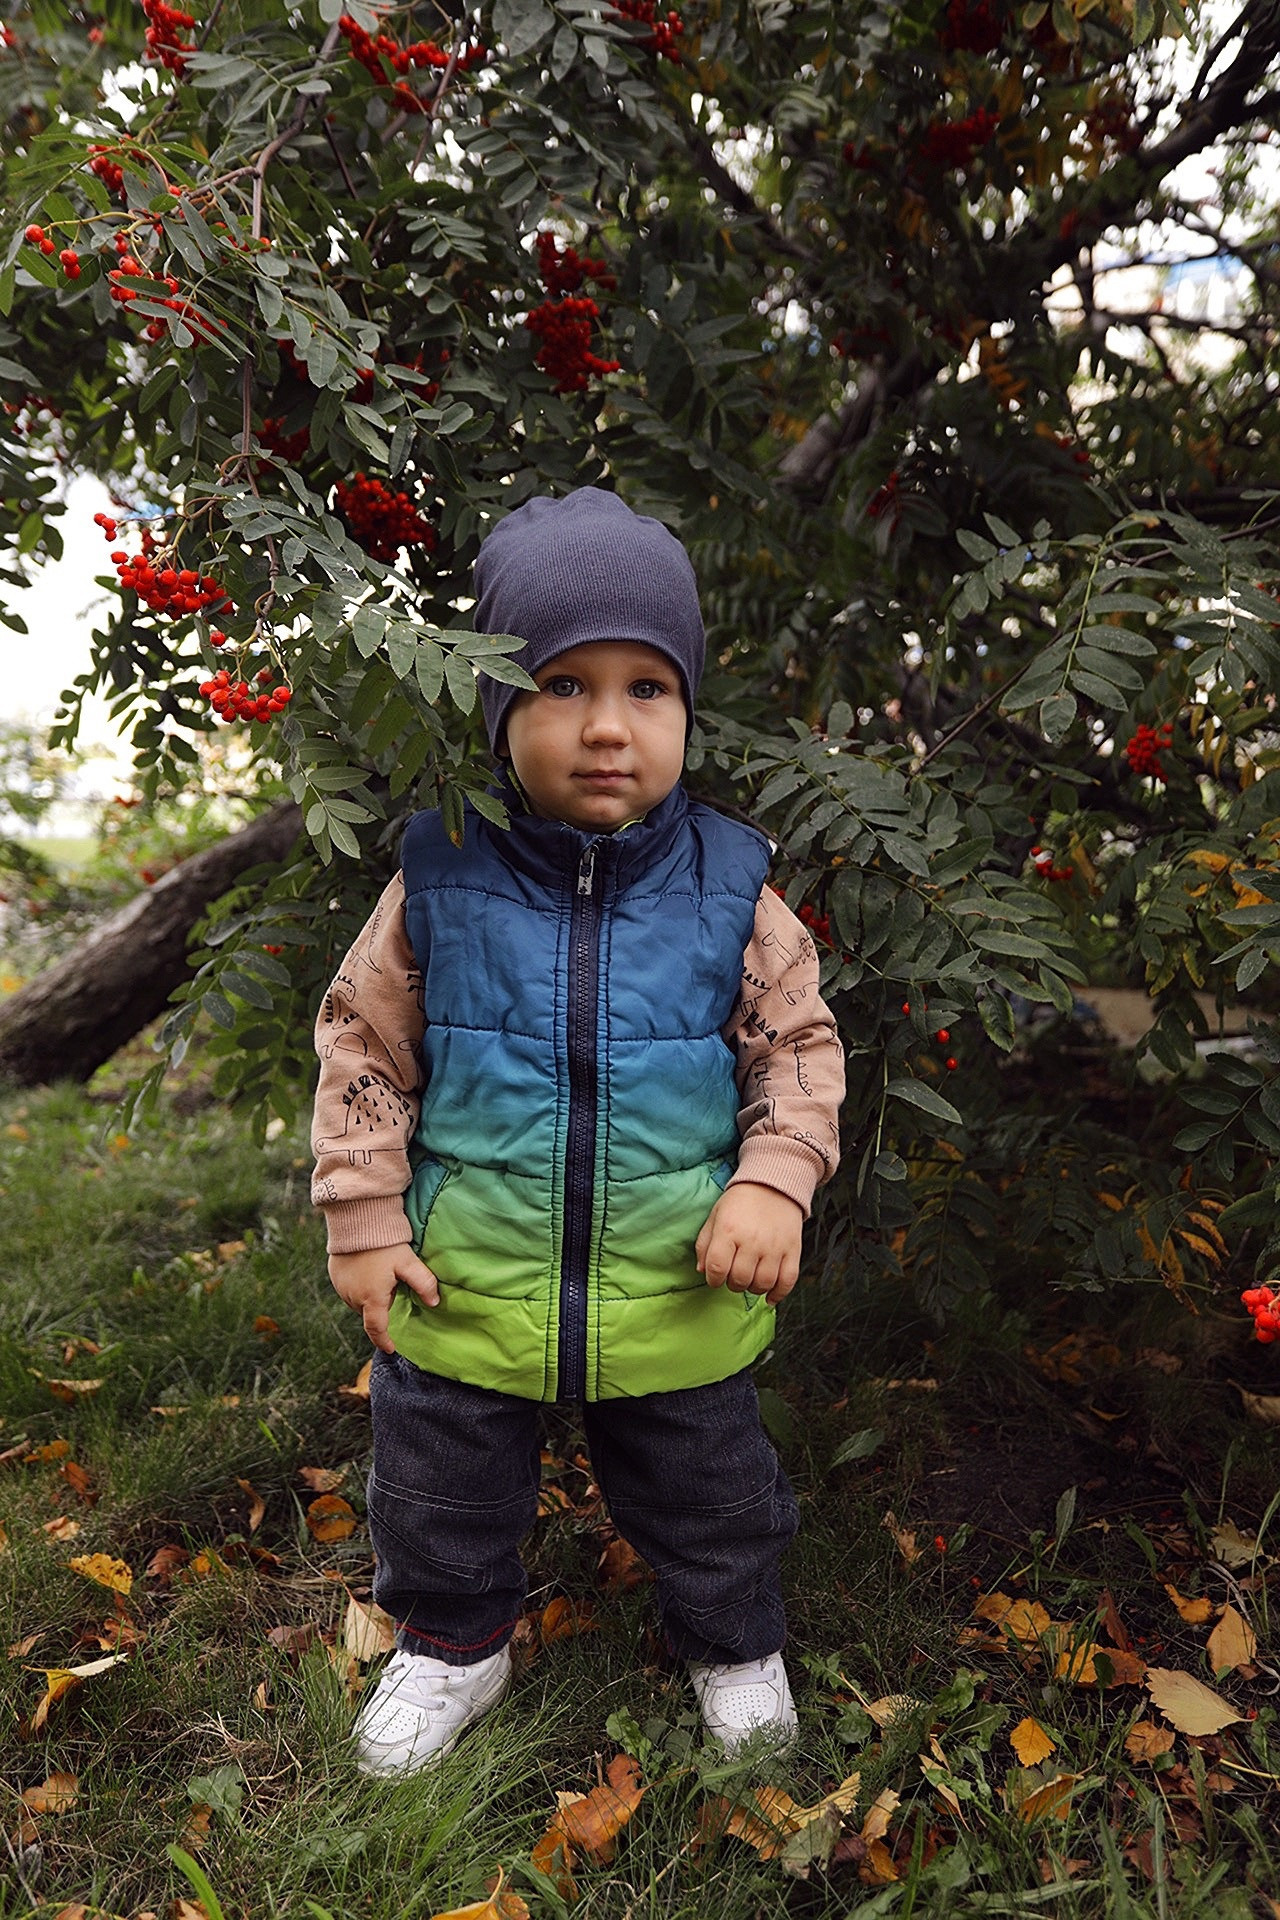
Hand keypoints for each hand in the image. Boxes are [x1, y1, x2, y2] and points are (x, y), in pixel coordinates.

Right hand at [328, 1243, 438, 1353]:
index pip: (377, 1329)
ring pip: (359, 1302)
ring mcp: (341, 1287)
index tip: (391, 1348)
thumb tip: (435, 1302)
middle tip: (393, 1287)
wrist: (356, 1221)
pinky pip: (349, 1289)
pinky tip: (368, 1269)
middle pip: (370, 1312)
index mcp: (371, 1298)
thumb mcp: (407, 1262)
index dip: (384, 1341)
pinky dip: (359, 1286)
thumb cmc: (383, 1243)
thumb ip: (423, 1283)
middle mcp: (352, 1297)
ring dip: (370, 1297)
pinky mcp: (335, 1276)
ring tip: (381, 1276)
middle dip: (382, 1307)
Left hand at [695, 1182, 803, 1306]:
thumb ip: (705, 1244)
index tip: (715, 1278)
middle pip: (739, 1279)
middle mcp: (752, 1240)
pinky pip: (787, 1281)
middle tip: (733, 1275)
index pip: (717, 1268)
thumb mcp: (716, 1216)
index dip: (713, 1279)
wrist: (773, 1184)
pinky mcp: (793, 1249)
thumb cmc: (741, 1202)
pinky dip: (778, 1294)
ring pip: (762, 1283)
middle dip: (732, 1283)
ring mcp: (774, 1246)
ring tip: (750, 1279)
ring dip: (753, 1288)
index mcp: (729, 1230)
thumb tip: (702, 1271)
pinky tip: (769, 1296)